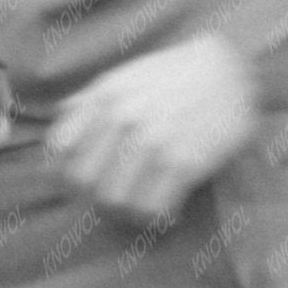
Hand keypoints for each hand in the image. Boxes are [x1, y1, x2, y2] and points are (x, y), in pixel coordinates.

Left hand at [46, 31, 261, 227]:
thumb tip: (59, 125)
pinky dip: (155, 217)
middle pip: (84, 181)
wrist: (228, 70)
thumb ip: (87, 102)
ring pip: (115, 200)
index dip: (61, 171)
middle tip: (110, 199)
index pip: (59, 149)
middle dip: (91, 196)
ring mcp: (153, 142)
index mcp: (102, 98)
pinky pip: (154, 208)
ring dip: (124, 211)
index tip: (76, 182)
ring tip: (139, 206)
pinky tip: (165, 209)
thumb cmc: (171, 74)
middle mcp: (122, 119)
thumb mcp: (122, 77)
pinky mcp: (184, 162)